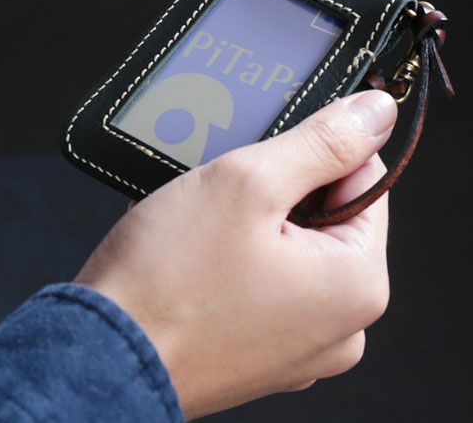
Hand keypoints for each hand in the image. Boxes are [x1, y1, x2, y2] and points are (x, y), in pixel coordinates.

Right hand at [75, 90, 396, 419]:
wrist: (97, 359)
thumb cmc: (166, 280)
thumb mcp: (250, 182)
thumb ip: (323, 142)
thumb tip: (375, 112)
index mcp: (357, 285)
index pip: (367, 181)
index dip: (319, 152)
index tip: (274, 149)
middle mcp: (342, 327)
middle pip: (330, 218)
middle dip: (283, 190)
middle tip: (229, 190)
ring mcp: (301, 345)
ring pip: (294, 248)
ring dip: (256, 221)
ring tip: (208, 224)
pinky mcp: (263, 353)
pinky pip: (269, 283)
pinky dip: (241, 258)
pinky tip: (202, 253)